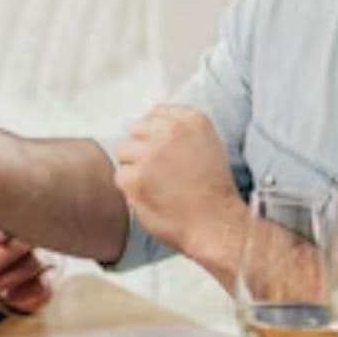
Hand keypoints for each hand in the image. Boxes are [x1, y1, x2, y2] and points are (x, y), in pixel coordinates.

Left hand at [0, 215, 54, 313]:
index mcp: (13, 223)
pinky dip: (24, 291)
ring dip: (11, 275)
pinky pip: (43, 284)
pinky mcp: (48, 280)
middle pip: (27, 241)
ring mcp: (44, 258)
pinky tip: (8, 296)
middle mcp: (33, 237)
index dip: (0, 229)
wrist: (5, 288)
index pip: (12, 221)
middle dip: (5, 254)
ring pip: (35, 263)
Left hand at [112, 106, 241, 265]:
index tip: (166, 153)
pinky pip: (120, 177)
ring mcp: (150, 154)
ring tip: (157, 185)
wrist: (217, 224)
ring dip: (135, 168)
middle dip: (143, 149)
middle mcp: (170, 132)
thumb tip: (146, 122)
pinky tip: (152, 197)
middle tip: (161, 172)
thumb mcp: (208, 144)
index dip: (156, 135)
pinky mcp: (135, 178)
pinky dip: (131, 189)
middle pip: (136, 130)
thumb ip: (179, 128)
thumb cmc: (213, 189)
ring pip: (124, 152)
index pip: (156, 112)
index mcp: (192, 119)